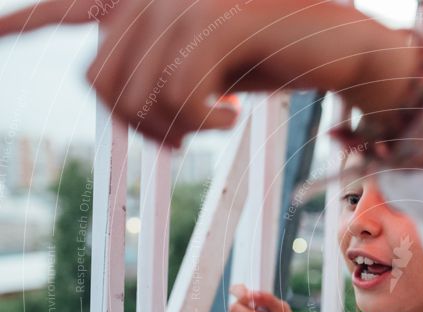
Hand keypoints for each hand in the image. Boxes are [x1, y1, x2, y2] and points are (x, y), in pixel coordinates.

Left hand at [0, 0, 420, 148]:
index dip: (26, 20)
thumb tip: (126, 102)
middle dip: (138, 126)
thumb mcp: (209, 67)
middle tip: (180, 137)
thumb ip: (162, 69)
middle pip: (100, 81)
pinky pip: (178, 96)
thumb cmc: (276, 57)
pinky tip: (231, 117)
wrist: (342, 48)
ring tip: (212, 122)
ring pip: (136, 95)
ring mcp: (183, 3)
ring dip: (174, 129)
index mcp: (150, 0)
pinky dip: (200, 121)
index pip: (73, 7)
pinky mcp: (215, 23)